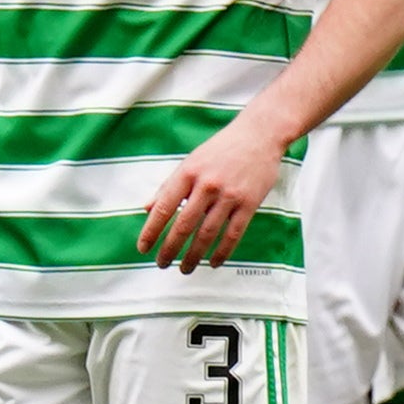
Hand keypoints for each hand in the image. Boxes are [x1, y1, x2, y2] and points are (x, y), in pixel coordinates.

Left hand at [138, 125, 279, 270]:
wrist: (260, 134)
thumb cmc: (222, 149)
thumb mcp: (190, 162)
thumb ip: (169, 186)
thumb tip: (146, 208)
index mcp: (188, 173)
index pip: (163, 208)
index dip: (151, 231)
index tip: (143, 248)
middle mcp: (207, 185)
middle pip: (183, 225)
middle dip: (169, 249)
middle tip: (161, 264)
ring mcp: (229, 195)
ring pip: (207, 234)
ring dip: (194, 256)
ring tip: (185, 268)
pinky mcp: (249, 203)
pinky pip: (233, 234)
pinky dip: (222, 252)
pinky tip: (214, 262)